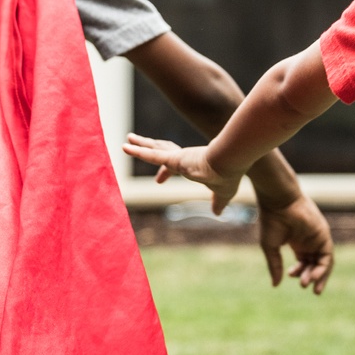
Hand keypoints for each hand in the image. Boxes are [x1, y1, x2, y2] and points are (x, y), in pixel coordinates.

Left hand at [122, 133, 242, 213]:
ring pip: (154, 150)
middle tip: (135, 146)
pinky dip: (137, 152)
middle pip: (162, 150)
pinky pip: (151, 155)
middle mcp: (184, 157)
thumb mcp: (222, 193)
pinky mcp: (173, 158)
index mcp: (193, 164)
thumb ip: (218, 202)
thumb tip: (218, 213)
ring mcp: (178, 157)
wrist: (229, 163)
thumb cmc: (228, 176)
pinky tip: (125, 147)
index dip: (165, 172)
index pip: (175, 164)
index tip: (158, 181)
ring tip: (127, 140)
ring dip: (140, 145)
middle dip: (149, 148)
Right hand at [257, 194, 333, 293]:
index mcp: (297, 242)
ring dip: (318, 276)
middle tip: (306, 288)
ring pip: (323, 262)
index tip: (290, 275)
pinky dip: (322, 268)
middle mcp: (309, 241)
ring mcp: (318, 238)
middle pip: (315, 264)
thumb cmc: (271, 221)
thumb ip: (275, 266)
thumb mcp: (270, 247)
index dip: (299, 272)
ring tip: (310, 286)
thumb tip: (275, 285)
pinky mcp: (324, 235)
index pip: (303, 262)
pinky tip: (314, 276)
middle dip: (311, 278)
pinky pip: (327, 256)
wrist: (279, 202)